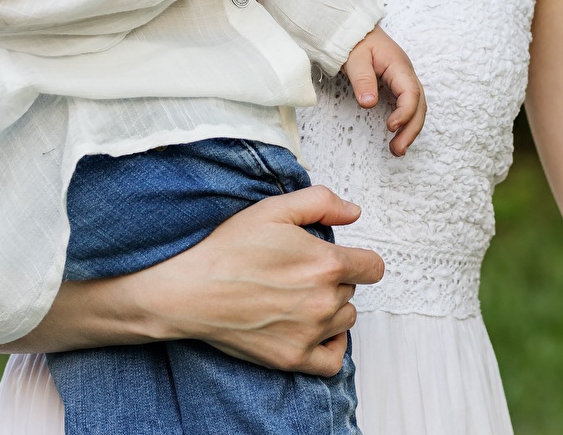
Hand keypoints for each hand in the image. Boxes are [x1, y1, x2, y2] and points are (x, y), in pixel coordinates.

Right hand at [112, 186, 382, 374]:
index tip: (340, 259)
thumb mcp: (274, 209)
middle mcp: (324, 301)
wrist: (190, 291)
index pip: (372, 267)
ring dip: (331, 310)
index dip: (358, 260)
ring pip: (345, 320)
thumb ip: (321, 203)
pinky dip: (330, 346)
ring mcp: (309, 333)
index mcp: (326, 263)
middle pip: (352, 291)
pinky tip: (314, 331)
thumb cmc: (227, 250)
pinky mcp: (293, 358)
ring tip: (298, 298)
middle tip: (299, 274)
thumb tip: (353, 213)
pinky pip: (334, 359)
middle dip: (334, 280)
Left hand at [342, 27, 425, 155]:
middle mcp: (406, 75)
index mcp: (399, 66)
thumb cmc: (356, 42)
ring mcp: (403, 81)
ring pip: (416, 108)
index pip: (411, 93)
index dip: (405, 112)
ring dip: (410, 129)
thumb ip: (363, 80)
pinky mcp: (397, 87)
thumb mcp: (355, 59)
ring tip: (397, 150)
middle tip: (398, 150)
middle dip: (412, 129)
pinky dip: (405, 122)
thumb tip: (369, 104)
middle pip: (419, 105)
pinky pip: (407, 106)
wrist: (356, 29)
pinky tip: (396, 135)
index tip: (391, 127)